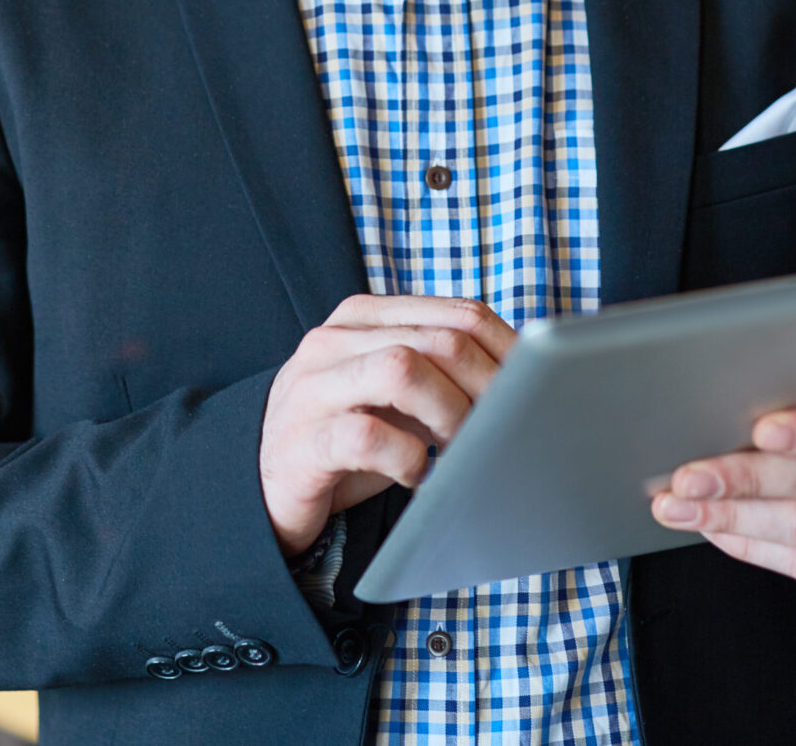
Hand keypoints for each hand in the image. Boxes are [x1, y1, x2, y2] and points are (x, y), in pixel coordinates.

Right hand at [260, 294, 516, 555]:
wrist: (263, 481)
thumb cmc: (347, 434)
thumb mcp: (397, 394)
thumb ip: (444, 373)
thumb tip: (527, 381)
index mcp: (366, 316)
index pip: (460, 314)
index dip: (511, 355)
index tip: (532, 396)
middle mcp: (336, 341)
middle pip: (439, 340)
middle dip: (487, 389)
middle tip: (500, 430)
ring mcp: (314, 387)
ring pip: (401, 368)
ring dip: (449, 414)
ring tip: (457, 449)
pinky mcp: (302, 441)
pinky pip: (366, 436)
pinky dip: (408, 460)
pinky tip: (418, 477)